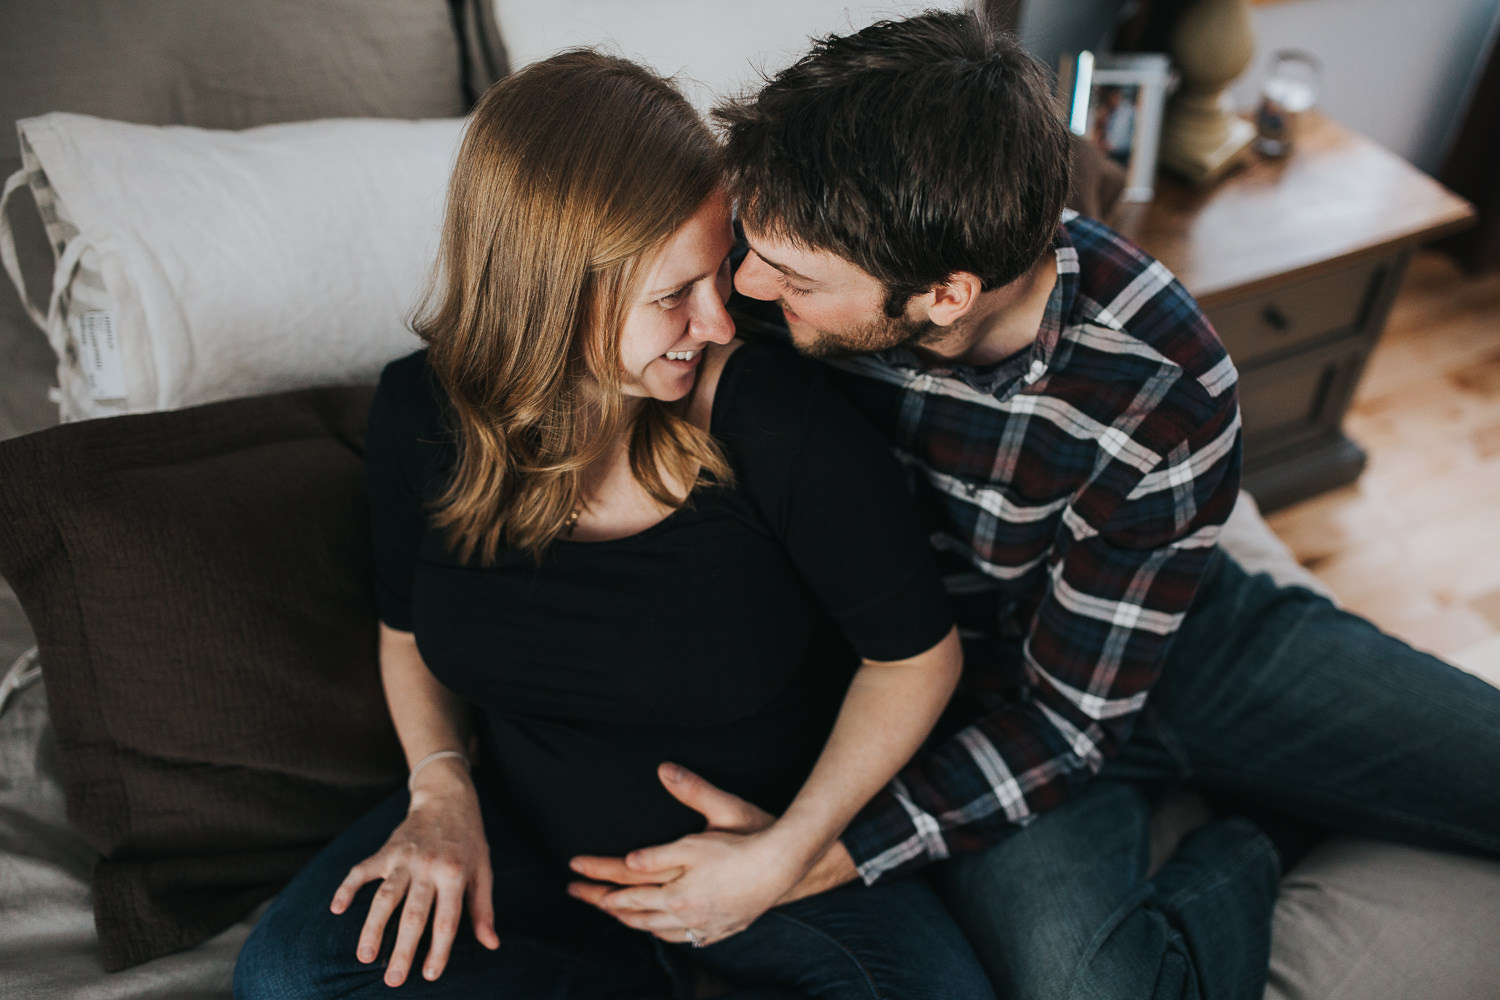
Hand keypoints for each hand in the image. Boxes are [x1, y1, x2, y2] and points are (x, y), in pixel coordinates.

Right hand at [329, 762, 499, 985]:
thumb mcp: (483, 870)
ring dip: (373, 927)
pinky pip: (362, 870)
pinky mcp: (387, 850)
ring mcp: (405, 858)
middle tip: (392, 980)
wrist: (447, 797)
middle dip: (403, 949)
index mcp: (456, 875)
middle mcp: (429, 867)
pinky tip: (336, 908)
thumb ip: (483, 909)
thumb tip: (492, 944)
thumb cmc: (469, 839)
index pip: (447, 920)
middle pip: (413, 915)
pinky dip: (347, 887)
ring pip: (385, 897)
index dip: (438, 950)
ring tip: (364, 956)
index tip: (429, 976)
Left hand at [567, 763, 860, 942]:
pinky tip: (660, 931)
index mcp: (678, 885)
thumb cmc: (755, 836)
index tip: (572, 868)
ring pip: (653, 929)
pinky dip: (660, 934)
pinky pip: (679, 939)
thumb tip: (660, 778)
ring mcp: (703, 924)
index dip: (597, 874)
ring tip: (609, 912)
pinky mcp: (721, 929)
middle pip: (633, 910)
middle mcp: (685, 911)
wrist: (791, 867)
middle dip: (601, 901)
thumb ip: (688, 797)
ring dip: (627, 920)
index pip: (625, 881)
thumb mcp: (720, 812)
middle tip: (576, 893)